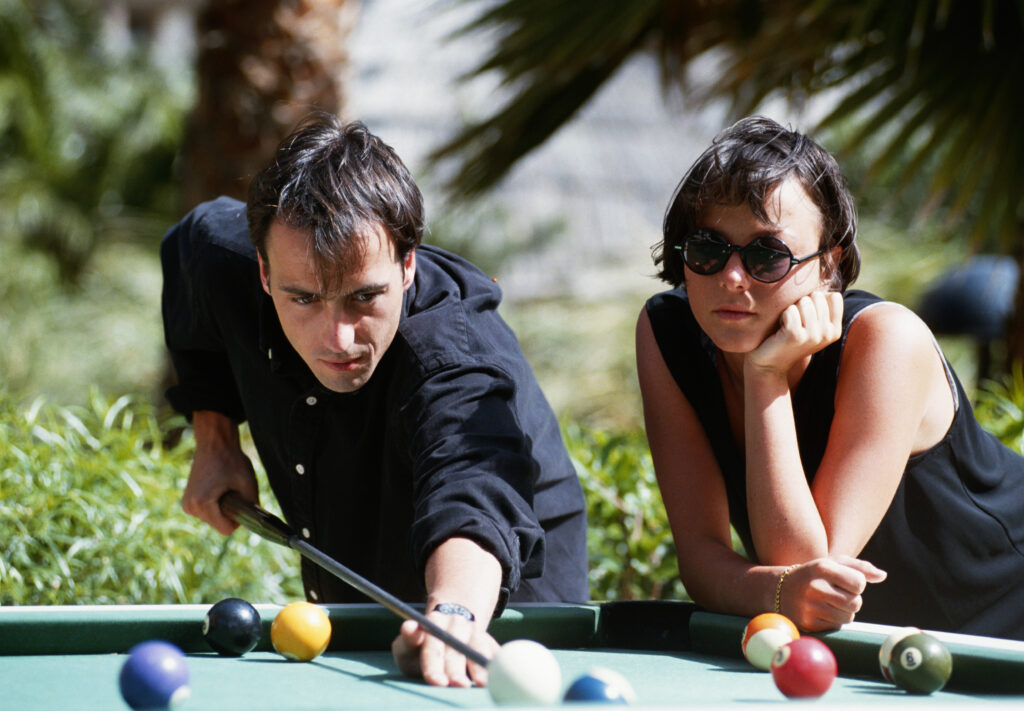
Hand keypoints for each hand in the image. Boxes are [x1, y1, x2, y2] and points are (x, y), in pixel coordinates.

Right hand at [181, 412, 258, 534]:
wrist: (214, 443)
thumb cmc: (231, 460)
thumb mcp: (248, 483)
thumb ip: (252, 505)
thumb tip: (251, 525)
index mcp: (202, 504)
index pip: (226, 529)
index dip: (238, 520)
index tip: (241, 503)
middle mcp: (190, 507)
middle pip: (219, 524)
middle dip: (229, 512)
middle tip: (232, 490)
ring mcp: (187, 505)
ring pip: (213, 519)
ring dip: (222, 508)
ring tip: (224, 487)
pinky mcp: (187, 501)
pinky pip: (207, 512)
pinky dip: (215, 505)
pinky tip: (218, 488)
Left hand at [391, 612, 499, 686]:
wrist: (448, 627)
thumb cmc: (422, 647)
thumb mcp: (408, 646)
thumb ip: (407, 641)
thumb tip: (409, 626)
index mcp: (434, 622)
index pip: (433, 646)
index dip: (434, 664)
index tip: (437, 681)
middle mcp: (457, 623)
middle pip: (456, 648)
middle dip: (457, 668)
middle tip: (459, 685)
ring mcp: (475, 630)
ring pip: (478, 648)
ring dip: (480, 665)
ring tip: (482, 683)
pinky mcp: (488, 640)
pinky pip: (494, 651)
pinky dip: (495, 662)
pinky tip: (496, 674)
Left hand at [748, 291, 843, 375]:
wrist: (768, 363)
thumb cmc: (787, 337)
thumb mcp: (810, 323)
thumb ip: (821, 306)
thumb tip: (825, 281)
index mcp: (835, 330)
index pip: (833, 296)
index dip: (815, 299)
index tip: (805, 316)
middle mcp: (828, 333)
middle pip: (817, 295)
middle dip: (801, 304)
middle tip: (793, 323)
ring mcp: (813, 335)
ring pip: (804, 301)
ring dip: (791, 309)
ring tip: (787, 326)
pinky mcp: (796, 335)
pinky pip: (790, 310)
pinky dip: (782, 315)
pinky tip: (780, 329)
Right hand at [778, 555, 886, 630]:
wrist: (780, 589)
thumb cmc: (815, 574)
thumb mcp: (833, 563)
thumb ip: (860, 567)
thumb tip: (883, 576)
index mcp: (822, 567)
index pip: (859, 582)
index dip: (857, 583)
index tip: (844, 581)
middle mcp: (815, 587)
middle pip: (855, 603)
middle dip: (852, 599)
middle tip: (837, 593)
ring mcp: (810, 607)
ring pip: (848, 617)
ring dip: (844, 611)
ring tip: (828, 602)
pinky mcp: (808, 624)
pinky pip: (837, 627)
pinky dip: (834, 620)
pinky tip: (821, 611)